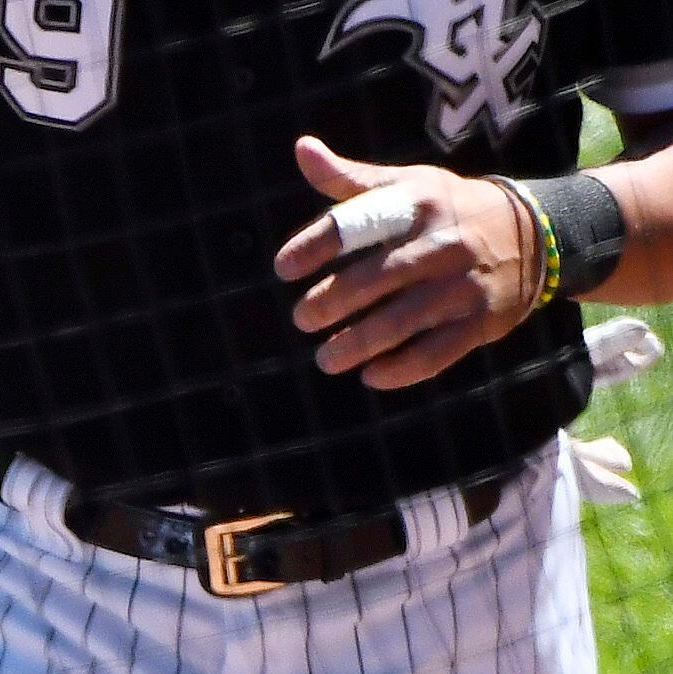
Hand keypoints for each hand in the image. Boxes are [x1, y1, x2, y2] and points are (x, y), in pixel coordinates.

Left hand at [275, 135, 540, 390]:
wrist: (539, 233)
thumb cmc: (449, 210)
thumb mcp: (408, 185)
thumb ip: (350, 179)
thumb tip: (301, 148)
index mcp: (419, 204)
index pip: (358, 222)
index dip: (314, 245)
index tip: (284, 268)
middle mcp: (443, 243)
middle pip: (375, 278)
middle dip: (329, 303)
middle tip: (302, 320)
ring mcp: (464, 285)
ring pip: (401, 322)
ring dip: (355, 345)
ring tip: (325, 359)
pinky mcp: (481, 322)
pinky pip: (434, 354)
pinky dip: (399, 370)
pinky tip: (371, 375)